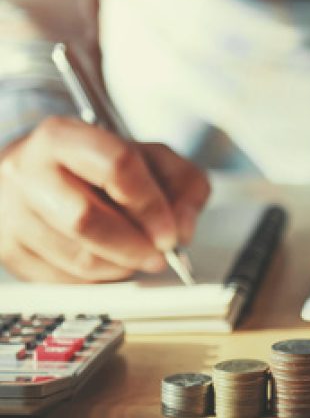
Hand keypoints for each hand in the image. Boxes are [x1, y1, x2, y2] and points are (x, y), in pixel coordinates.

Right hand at [0, 116, 210, 281]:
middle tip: (158, 255)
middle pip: (87, 218)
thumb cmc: (101, 165)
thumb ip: (184, 184)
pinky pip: (60, 281)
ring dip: (119, 267)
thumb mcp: (152, 159)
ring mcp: (10, 211)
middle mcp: (27, 170)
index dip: (151, 205)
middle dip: (134, 245)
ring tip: (137, 257)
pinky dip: (97, 281)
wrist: (42, 170)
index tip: (170, 232)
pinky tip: (110, 264)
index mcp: (64, 136)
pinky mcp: (5, 248)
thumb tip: (183, 228)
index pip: (116, 166)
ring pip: (75, 257)